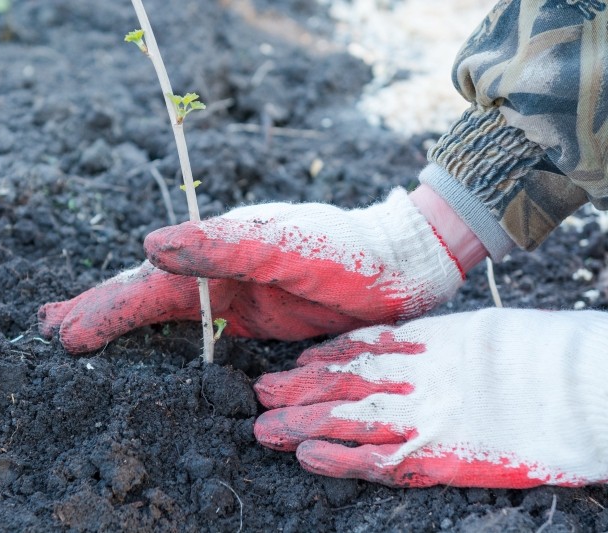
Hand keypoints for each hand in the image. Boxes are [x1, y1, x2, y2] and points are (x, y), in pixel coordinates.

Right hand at [39, 189, 463, 353]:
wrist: (402, 267)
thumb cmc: (350, 252)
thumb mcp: (288, 244)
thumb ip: (223, 244)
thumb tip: (150, 243)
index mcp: (218, 250)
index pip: (149, 284)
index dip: (105, 308)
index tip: (61, 330)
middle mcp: (218, 270)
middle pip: (146, 294)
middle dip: (99, 311)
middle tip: (50, 328)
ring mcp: (234, 294)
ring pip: (164, 313)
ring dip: (119, 323)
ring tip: (77, 333)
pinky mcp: (254, 317)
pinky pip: (195, 330)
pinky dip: (161, 336)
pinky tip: (144, 342)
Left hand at [254, 308, 607, 487]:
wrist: (588, 385)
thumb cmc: (549, 356)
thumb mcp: (487, 334)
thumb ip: (445, 346)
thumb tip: (421, 354)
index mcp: (428, 340)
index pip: (361, 345)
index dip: (324, 355)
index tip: (298, 360)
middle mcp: (415, 373)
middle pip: (341, 380)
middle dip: (297, 387)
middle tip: (260, 393)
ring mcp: (422, 413)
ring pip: (344, 417)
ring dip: (300, 422)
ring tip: (264, 427)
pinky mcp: (436, 454)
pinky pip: (374, 459)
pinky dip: (337, 459)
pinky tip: (306, 456)